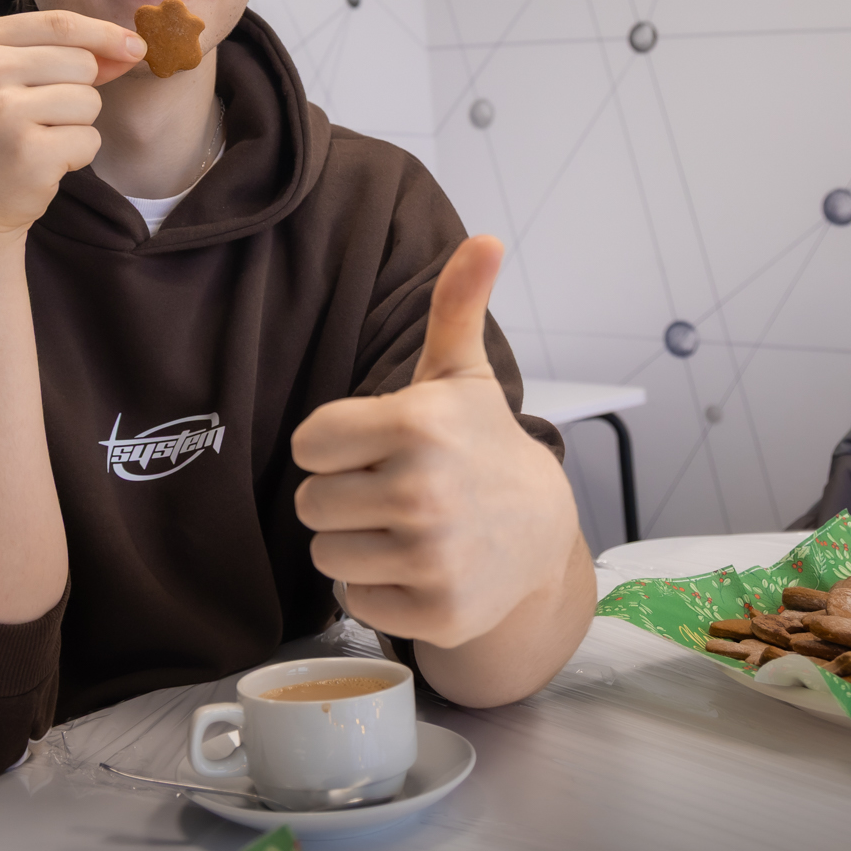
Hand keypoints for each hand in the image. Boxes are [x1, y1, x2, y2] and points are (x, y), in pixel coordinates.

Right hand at [0, 10, 145, 236]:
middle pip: (81, 61)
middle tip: (37, 120)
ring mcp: (1, 111)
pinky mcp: (26, 152)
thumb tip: (131, 45)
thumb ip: (65, 55)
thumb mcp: (10, 80)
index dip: (104, 33)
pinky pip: (90, 139)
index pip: (59, 23)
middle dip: (79, 92)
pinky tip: (41, 164)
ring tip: (36, 140)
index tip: (134, 45)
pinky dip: (77, 155)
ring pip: (90, 100)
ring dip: (77, 125)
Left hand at [292, 236, 581, 648]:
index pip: (308, 443)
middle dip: (343, 496)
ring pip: (327, 555)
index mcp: (417, 425)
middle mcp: (423, 492)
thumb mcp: (462, 375)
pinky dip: (378, 590)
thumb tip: (486, 239)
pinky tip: (416, 566)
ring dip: (355, 544)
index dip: (334, 446)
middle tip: (391, 489)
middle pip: (310, 502)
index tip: (372, 446)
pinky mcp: (435, 611)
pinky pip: (355, 602)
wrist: (541, 536)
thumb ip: (457, 304)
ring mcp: (431, 557)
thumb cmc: (482, 447)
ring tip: (403, 528)